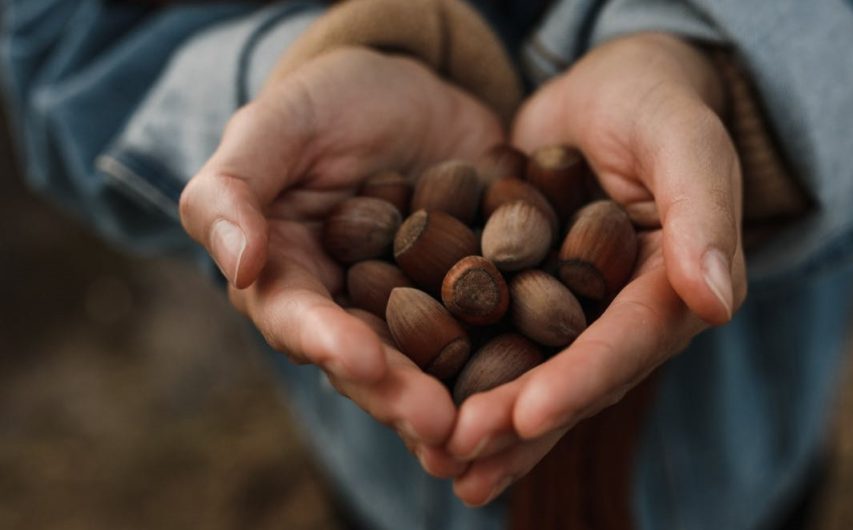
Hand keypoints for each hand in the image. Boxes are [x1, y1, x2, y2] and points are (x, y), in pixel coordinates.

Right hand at [179, 48, 503, 476]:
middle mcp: (353, 313)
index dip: (328, 344)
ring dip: (460, 402)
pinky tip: (546, 383)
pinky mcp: (479, 297)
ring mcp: (421, 312)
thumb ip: (232, 190)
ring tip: (490, 428)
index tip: (364, 361)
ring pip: (436, 366)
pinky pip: (499, 330)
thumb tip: (239, 267)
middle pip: (373, 365)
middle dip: (404, 397)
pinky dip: (519, 359)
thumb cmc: (328, 103)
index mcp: (291, 281)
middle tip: (442, 427)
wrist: (417, 91)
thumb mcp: (274, 126)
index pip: (300, 321)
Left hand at [445, 33, 747, 504]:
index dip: (579, 382)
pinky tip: (415, 403)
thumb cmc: (658, 104)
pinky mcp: (526, 293)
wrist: (614, 88)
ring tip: (435, 458)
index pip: (626, 345)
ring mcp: (571, 311)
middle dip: (516, 422)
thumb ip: (703, 213)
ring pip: (528, 373)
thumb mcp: (686, 143)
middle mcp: (622, 317)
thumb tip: (716, 303)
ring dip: (486, 422)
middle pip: (571, 378)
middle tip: (458, 455)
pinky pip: (491, 337)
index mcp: (673, 293)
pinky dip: (457, 371)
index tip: (527, 416)